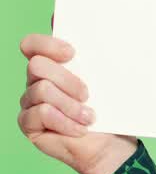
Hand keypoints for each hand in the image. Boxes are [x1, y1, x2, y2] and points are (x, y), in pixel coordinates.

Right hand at [18, 20, 137, 173]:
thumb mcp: (106, 80)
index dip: (46, 44)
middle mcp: (37, 80)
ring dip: (70, 105)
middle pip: (37, 65)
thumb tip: (100, 31)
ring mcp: (30, 101)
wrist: (110, 143)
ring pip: (42, 90)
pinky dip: (65, 122)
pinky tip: (79, 129)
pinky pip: (41, 114)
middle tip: (87, 94)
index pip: (33, 44)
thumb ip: (96, 56)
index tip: (72, 52)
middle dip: (67, 79)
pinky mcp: (28, 122)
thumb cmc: (109, 108)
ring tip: (89, 117)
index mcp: (54, 64)